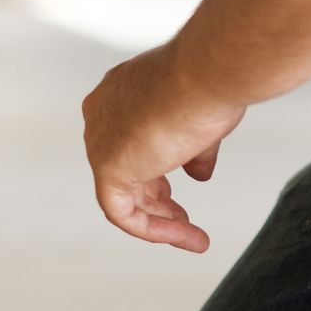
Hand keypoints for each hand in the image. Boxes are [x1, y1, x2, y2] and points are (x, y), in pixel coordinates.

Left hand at [80, 43, 245, 252]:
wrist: (206, 73)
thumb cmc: (210, 83)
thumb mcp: (203, 117)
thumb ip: (195, 147)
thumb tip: (199, 174)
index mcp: (119, 93)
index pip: (131, 139)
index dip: (156, 168)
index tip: (179, 187)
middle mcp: (102, 114)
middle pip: (125, 167)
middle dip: (155, 197)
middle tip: (182, 217)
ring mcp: (99, 141)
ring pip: (124, 194)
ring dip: (160, 220)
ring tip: (193, 237)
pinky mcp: (106, 168)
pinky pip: (122, 211)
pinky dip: (153, 229)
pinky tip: (185, 236)